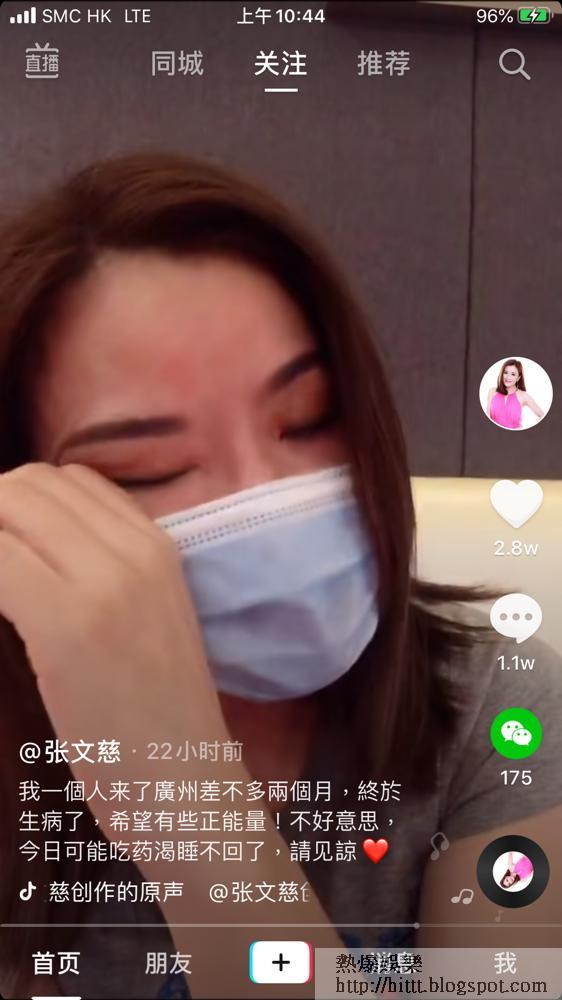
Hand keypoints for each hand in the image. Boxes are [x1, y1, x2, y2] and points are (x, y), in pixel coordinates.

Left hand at [0, 462, 228, 844]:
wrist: (184, 786)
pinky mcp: (65, 625)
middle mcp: (135, 549)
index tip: (5, 551)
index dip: (19, 505)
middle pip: (29, 484)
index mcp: (157, 545)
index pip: (67, 479)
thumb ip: (102, 568)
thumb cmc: (158, 713)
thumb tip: (29, 544)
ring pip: (8, 508)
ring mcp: (103, 584)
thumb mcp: (149, 617)